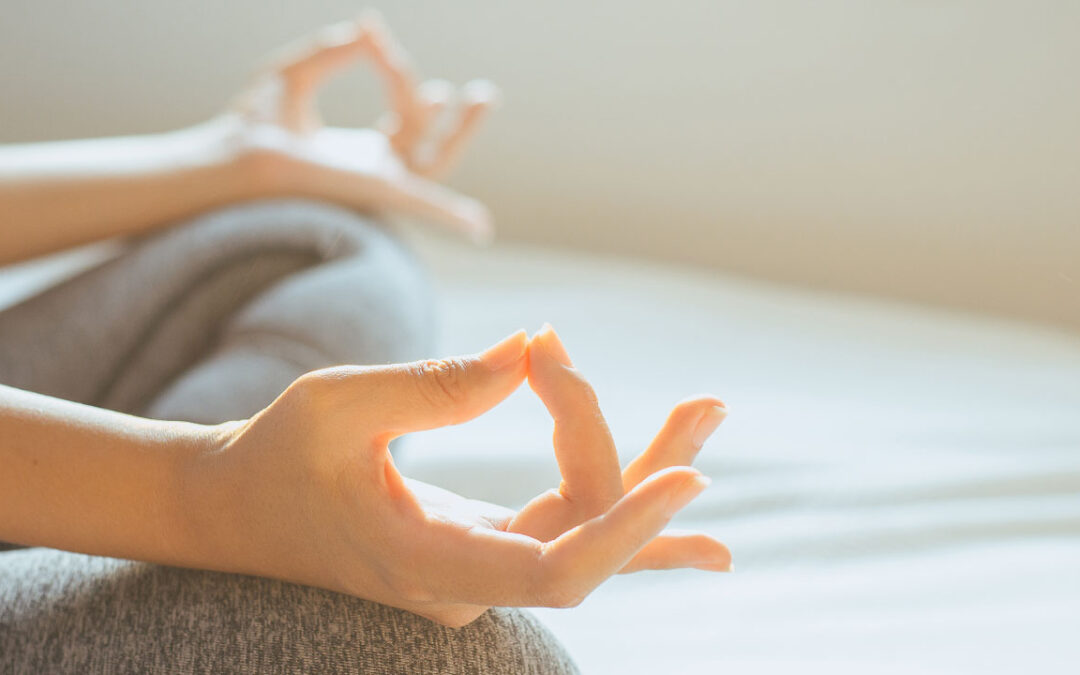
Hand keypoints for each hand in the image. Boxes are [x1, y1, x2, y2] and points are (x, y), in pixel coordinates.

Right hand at [175, 329, 729, 626]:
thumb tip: (532, 350)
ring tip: (709, 410)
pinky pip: (572, 529)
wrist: (241, 507)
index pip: (553, 572)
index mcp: (426, 566)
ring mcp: (483, 570)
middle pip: (587, 540)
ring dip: (650, 471)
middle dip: (647, 468)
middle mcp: (468, 584)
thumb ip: (435, 385)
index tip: (688, 475)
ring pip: (588, 532)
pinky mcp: (489, 545)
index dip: (626, 530)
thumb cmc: (277, 456)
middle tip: (706, 403)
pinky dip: (629, 508)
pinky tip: (688, 506)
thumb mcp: (336, 405)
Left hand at [222, 12, 498, 241]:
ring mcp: (378, 183)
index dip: (396, 69)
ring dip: (462, 130)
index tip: (373, 33)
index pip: (402, 113)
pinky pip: (424, 205)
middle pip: (430, 144)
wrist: (238, 153)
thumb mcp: (296, 74)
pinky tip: (479, 229)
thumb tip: (367, 27)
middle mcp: (374, 173)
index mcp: (358, 154)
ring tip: (483, 95)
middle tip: (482, 91)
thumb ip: (334, 51)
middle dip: (458, 118)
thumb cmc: (253, 124)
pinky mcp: (376, 191)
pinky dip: (452, 217)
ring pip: (437, 162)